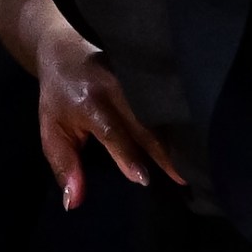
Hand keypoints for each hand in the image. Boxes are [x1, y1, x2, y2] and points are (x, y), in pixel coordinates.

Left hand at [30, 15, 182, 209]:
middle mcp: (115, 85)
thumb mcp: (52, 131)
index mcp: (89, 101)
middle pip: (146, 122)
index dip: (129, 155)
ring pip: (162, 110)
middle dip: (166, 152)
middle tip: (186, 179)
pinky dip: (180, 119)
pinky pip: (168, 98)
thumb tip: (73, 204)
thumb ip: (64, 166)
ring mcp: (136, 75)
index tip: (145, 179)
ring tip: (200, 164)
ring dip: (179, 137)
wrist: (66, 47)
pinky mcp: (149, 71)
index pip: (113, 131)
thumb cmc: (59, 97)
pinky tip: (196, 139)